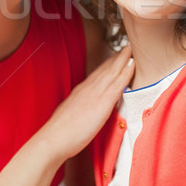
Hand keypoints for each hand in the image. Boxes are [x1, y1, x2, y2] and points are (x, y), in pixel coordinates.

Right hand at [39, 46, 133, 161]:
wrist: (54, 139)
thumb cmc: (60, 133)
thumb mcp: (69, 115)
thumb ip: (78, 109)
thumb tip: (83, 110)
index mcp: (80, 92)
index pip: (97, 74)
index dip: (107, 65)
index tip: (115, 57)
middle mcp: (88, 89)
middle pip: (105, 69)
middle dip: (117, 57)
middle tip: (127, 46)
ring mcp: (95, 94)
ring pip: (112, 71)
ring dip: (122, 59)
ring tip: (131, 49)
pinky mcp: (102, 103)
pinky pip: (117, 84)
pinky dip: (125, 72)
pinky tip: (132, 65)